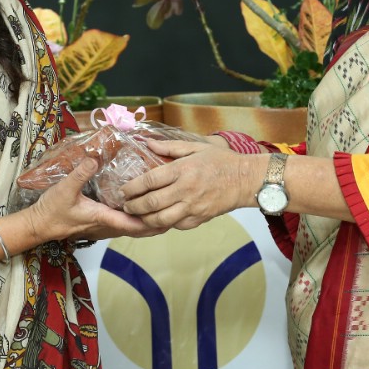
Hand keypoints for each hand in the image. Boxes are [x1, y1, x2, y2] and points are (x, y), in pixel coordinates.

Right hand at [28, 158, 166, 240]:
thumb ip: (80, 174)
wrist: (39, 226)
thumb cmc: (51, 211)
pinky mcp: (101, 224)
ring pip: (134, 228)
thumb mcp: (64, 189)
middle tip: (178, 211)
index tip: (169, 213)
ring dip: (150, 222)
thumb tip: (95, 158)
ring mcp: (105, 227)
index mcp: (104, 218)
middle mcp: (108, 226)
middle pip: (140, 229)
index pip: (134, 224)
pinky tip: (144, 208)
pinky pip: (125, 225)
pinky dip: (138, 219)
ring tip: (168, 208)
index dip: (153, 220)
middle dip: (159, 222)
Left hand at [120, 140, 253, 229]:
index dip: (132, 188)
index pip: (150, 181)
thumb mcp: (196, 147)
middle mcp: (186, 190)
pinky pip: (176, 225)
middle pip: (151, 203)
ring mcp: (193, 207)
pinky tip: (157, 219)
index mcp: (183, 170)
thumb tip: (148, 144)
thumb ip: (170, 147)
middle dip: (134, 206)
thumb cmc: (222, 161)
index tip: (123, 190)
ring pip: (161, 219)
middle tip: (125, 206)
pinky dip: (164, 224)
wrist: (246, 180)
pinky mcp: (199, 218)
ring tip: (137, 215)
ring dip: (144, 219)